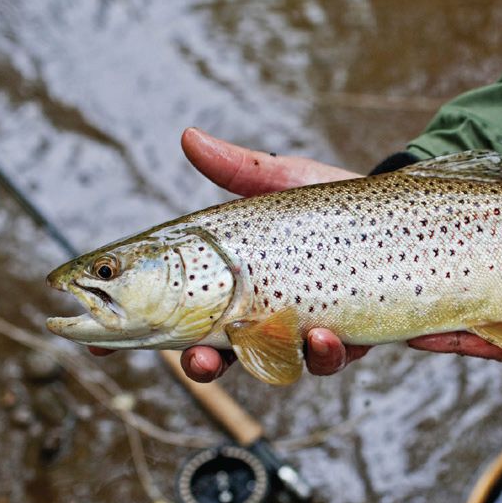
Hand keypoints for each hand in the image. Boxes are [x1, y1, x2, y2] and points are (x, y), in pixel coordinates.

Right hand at [88, 128, 363, 380]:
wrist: (401, 212)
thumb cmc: (329, 200)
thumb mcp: (284, 183)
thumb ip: (239, 170)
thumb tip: (189, 136)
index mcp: (237, 287)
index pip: (177, 315)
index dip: (137, 333)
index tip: (99, 343)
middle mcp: (268, 316)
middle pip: (224, 355)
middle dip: (208, 366)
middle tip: (200, 361)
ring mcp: (312, 331)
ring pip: (289, 365)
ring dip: (294, 359)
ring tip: (314, 334)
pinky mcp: (357, 337)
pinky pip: (344, 357)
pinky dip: (342, 350)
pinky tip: (339, 333)